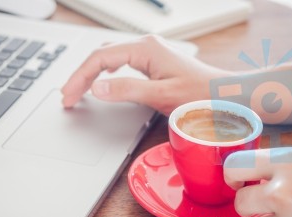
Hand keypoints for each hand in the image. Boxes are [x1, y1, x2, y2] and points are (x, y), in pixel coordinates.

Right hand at [61, 35, 230, 114]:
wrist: (224, 95)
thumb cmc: (200, 95)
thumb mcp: (162, 95)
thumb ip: (128, 90)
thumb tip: (97, 88)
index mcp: (145, 49)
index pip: (100, 58)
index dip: (81, 77)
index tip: (69, 96)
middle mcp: (145, 46)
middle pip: (102, 55)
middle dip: (81, 75)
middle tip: (67, 96)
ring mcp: (149, 53)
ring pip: (109, 58)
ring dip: (91, 73)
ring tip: (77, 89)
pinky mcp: (153, 62)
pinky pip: (120, 63)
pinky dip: (105, 73)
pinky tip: (101, 80)